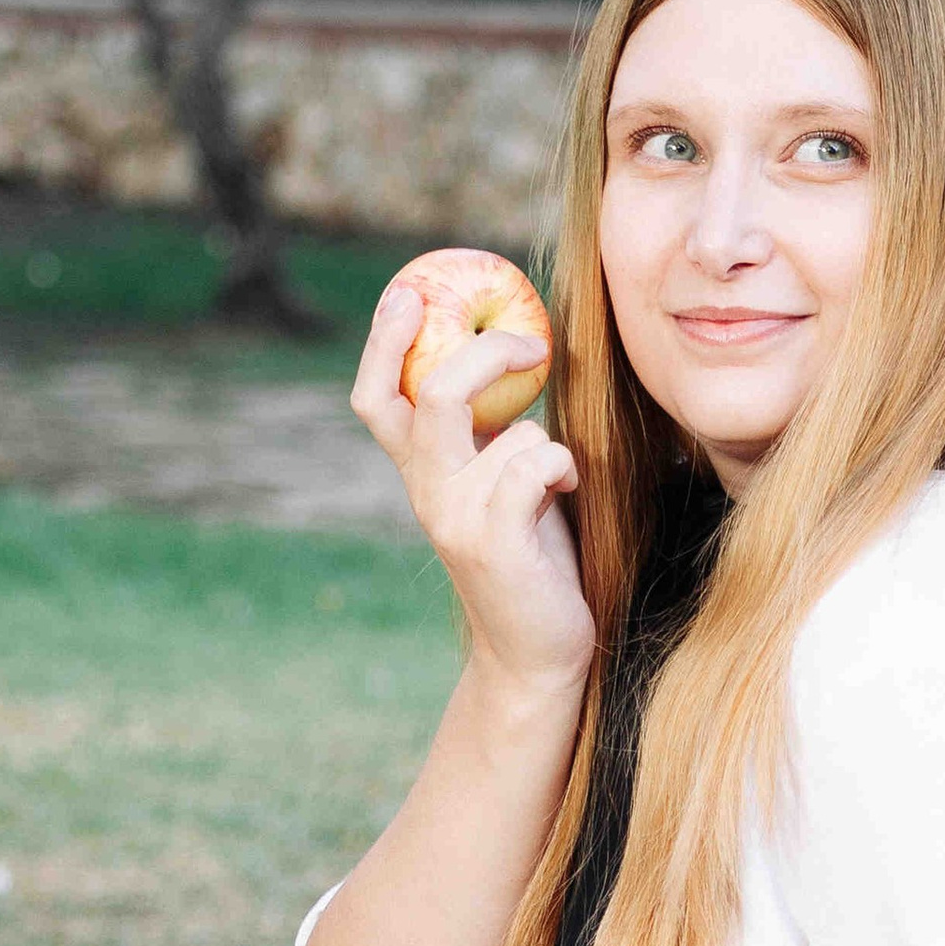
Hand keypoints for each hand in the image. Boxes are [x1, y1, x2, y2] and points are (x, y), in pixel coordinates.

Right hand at [352, 275, 594, 700]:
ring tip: (555, 481)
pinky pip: (537, 465)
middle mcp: (427, 492)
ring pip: (508, 433)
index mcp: (421, 473)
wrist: (535, 653)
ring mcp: (456, 518)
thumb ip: (491, 434)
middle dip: (484, 353)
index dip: (384, 342)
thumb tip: (514, 352)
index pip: (379, 398)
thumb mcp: (501, 485)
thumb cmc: (533, 558)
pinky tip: (566, 495)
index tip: (409, 292)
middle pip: (431, 394)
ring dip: (547, 442)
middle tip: (529, 344)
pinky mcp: (494, 542)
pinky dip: (563, 468)